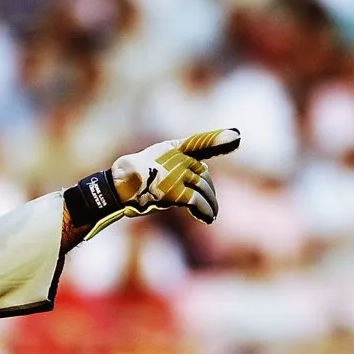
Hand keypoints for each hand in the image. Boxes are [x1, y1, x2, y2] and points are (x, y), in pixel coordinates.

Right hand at [77, 128, 240, 239]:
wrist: (116, 189)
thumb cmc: (132, 179)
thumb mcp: (153, 163)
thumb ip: (175, 164)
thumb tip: (195, 175)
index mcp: (172, 148)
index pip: (200, 142)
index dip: (218, 139)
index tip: (237, 136)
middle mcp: (176, 158)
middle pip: (202, 174)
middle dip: (208, 189)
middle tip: (209, 202)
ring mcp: (176, 175)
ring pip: (203, 189)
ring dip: (210, 203)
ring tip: (211, 212)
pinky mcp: (174, 192)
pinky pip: (198, 202)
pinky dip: (205, 211)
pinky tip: (208, 218)